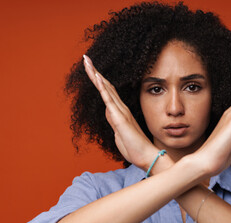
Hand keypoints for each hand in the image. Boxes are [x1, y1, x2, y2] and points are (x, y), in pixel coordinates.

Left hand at [83, 55, 157, 169]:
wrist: (145, 156)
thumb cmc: (134, 147)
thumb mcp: (119, 134)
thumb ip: (114, 122)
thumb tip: (109, 112)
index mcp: (119, 112)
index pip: (107, 91)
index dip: (98, 80)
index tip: (90, 69)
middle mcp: (120, 108)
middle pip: (105, 86)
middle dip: (94, 72)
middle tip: (85, 59)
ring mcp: (120, 112)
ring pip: (106, 89)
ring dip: (96, 75)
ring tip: (87, 62)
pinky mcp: (120, 119)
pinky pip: (109, 101)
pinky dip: (103, 88)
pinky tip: (97, 78)